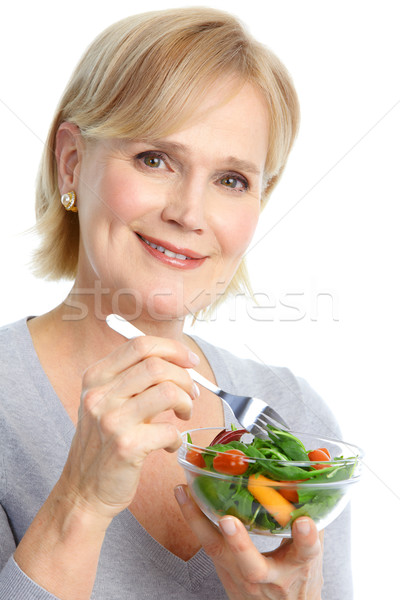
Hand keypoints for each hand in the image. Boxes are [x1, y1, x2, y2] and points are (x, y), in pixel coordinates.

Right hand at [58, 335, 198, 521]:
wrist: (83, 490)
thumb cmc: (103, 443)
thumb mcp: (107, 402)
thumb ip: (134, 379)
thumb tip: (180, 362)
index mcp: (96, 377)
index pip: (139, 345)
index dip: (172, 349)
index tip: (190, 360)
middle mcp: (100, 395)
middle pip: (156, 365)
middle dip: (184, 377)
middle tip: (192, 394)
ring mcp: (111, 421)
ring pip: (168, 392)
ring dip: (186, 402)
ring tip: (184, 415)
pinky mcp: (126, 447)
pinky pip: (169, 430)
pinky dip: (177, 437)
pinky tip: (168, 444)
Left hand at [175, 485, 322, 599]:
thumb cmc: (299, 577)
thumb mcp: (312, 554)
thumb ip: (310, 521)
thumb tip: (309, 482)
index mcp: (297, 567)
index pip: (305, 554)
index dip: (306, 539)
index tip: (305, 523)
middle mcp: (268, 577)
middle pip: (252, 566)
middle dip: (240, 543)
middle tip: (228, 521)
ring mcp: (242, 577)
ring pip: (217, 552)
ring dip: (198, 521)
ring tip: (185, 492)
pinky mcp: (224, 570)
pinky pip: (206, 543)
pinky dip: (194, 517)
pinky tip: (183, 494)